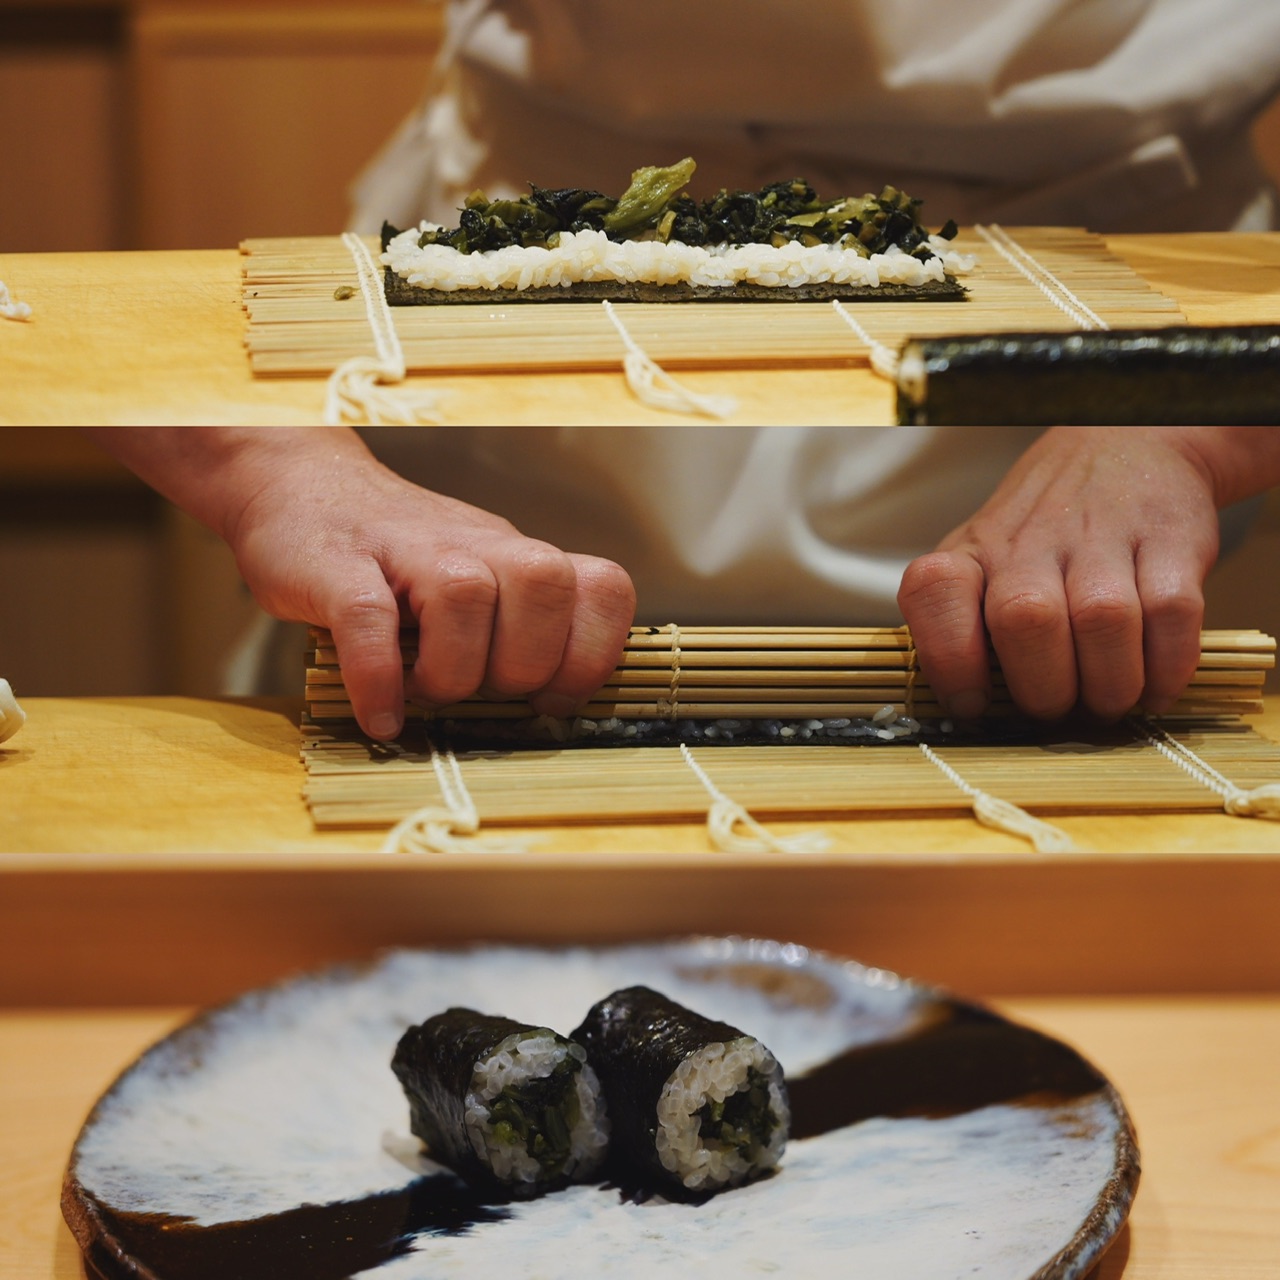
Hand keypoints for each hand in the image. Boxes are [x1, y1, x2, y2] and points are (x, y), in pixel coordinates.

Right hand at [84, 428, 635, 739]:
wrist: (297, 485)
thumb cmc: (395, 556)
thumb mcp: (476, 577)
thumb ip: (518, 626)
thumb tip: (553, 705)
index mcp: (516, 556)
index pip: (603, 588)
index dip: (592, 655)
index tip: (552, 698)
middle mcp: (475, 545)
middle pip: (544, 585)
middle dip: (523, 665)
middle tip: (478, 690)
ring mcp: (407, 549)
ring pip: (465, 596)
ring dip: (451, 669)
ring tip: (424, 692)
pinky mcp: (338, 565)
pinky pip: (369, 620)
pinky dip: (379, 679)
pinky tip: (380, 715)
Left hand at [897, 427, 1224, 720]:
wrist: (1125, 447)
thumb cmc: (1041, 539)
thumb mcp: (982, 566)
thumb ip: (968, 632)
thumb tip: (970, 720)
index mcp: (970, 553)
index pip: (933, 592)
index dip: (950, 660)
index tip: (973, 704)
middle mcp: (1028, 541)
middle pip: (1025, 622)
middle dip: (1045, 690)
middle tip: (1059, 709)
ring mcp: (1100, 535)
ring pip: (1102, 621)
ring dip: (1109, 685)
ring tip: (1108, 701)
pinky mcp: (1169, 538)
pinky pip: (1171, 613)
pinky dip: (1167, 666)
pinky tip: (1155, 686)